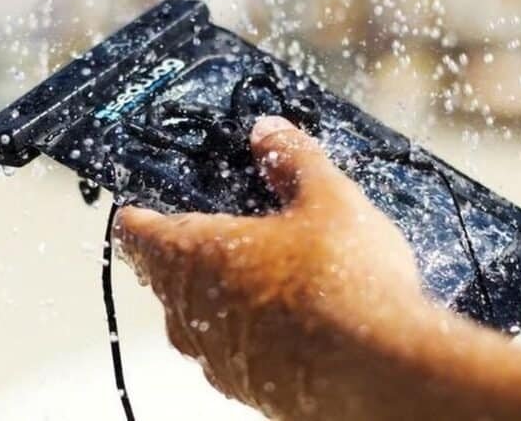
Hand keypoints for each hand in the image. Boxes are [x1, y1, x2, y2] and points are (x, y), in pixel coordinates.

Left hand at [113, 115, 425, 418]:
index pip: (137, 232)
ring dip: (217, 295)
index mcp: (195, 256)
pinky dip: (247, 332)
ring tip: (258, 275)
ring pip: (197, 319)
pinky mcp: (251, 389)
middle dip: (185, 254)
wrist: (383, 372)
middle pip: (166, 277)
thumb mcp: (327, 199)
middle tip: (217, 231)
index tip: (140, 207)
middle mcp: (191, 313)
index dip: (137, 214)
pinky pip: (232, 353)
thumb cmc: (343, 279)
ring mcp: (217, 358)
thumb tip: (267, 131)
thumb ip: (291, 159)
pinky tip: (289, 321)